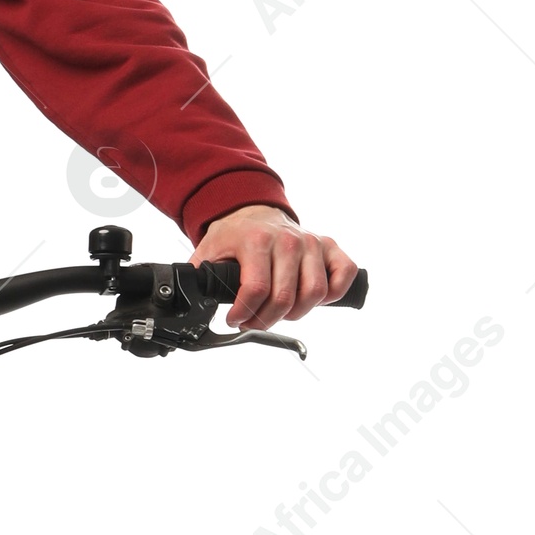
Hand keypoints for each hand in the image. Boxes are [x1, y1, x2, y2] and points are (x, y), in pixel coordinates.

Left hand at [191, 204, 358, 327]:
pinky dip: (332, 293)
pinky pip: (343, 275)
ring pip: (314, 293)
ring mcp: (311, 242)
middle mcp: (287, 240)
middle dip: (266, 320)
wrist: (254, 212)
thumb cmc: (234, 237)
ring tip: (280, 311)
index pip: (257, 290)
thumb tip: (191, 299)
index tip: (235, 320)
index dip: (245, 314)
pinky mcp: (330, 246)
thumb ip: (201, 275)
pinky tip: (312, 298)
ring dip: (296, 312)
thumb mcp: (209, 252)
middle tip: (254, 321)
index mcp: (256, 240)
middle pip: (285, 298)